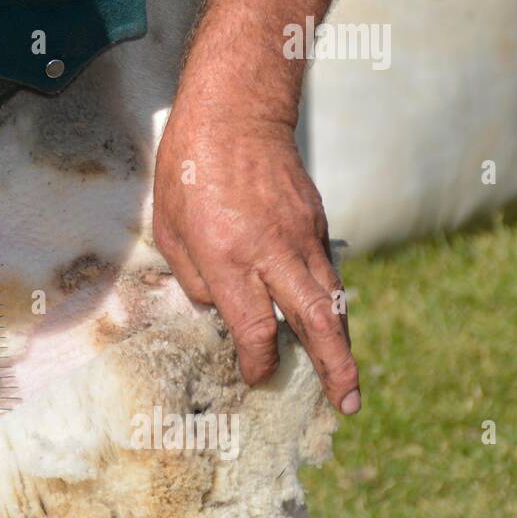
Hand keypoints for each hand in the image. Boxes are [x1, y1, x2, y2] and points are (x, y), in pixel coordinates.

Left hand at [153, 101, 359, 414]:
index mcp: (228, 256)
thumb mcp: (169, 228)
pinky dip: (329, 305)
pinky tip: (326, 325)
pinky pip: (325, 272)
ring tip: (347, 382)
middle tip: (347, 404)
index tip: (256, 377)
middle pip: (314, 321)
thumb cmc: (187, 169)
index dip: (259, 361)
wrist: (233, 113)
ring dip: (341, 343)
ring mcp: (301, 235)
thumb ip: (193, 277)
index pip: (255, 327)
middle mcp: (272, 251)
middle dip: (333, 368)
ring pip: (330, 299)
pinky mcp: (315, 220)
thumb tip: (219, 309)